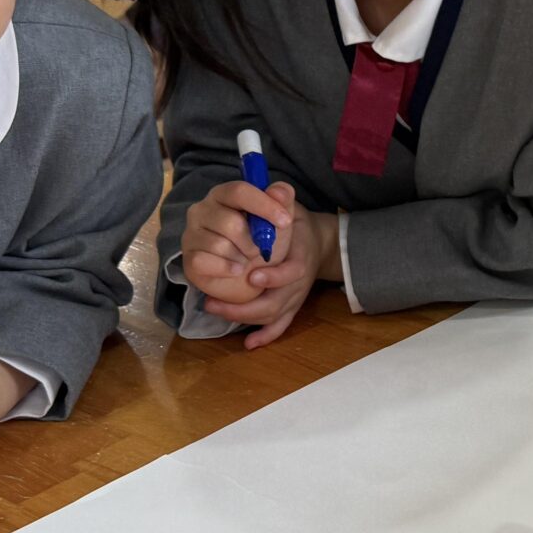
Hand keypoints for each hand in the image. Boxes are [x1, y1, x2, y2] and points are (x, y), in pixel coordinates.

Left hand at [180, 178, 330, 347]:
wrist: (318, 244)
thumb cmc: (298, 226)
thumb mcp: (293, 208)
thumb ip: (284, 199)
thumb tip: (278, 188)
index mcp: (301, 259)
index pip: (292, 273)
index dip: (275, 277)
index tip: (253, 277)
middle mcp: (298, 285)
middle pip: (276, 304)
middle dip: (245, 308)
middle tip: (213, 303)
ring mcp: (294, 298)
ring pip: (272, 317)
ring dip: (244, 319)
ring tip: (214, 310)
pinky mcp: (290, 307)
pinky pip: (280, 327)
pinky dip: (266, 337)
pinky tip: (248, 344)